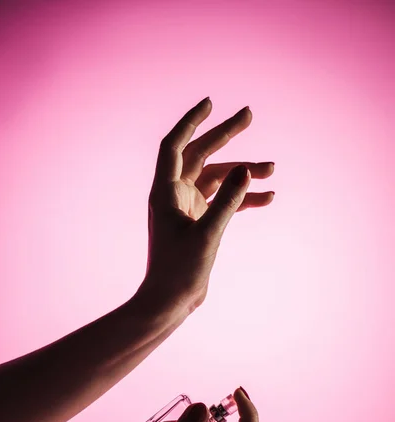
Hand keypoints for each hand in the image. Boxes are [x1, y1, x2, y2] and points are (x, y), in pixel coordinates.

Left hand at [141, 98, 274, 312]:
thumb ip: (227, 201)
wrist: (171, 301)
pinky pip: (223, 202)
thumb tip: (247, 169)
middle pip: (201, 155)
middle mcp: (174, 194)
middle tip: (249, 114)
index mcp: (166, 191)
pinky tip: (267, 197)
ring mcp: (188, 208)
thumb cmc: (179, 270)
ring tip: (273, 169)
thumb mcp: (208, 234)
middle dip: (225, 136)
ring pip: (217, 179)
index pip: (175, 145)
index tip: (211, 103)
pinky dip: (242, 198)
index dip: (192, 122)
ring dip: (242, 172)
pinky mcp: (199, 222)